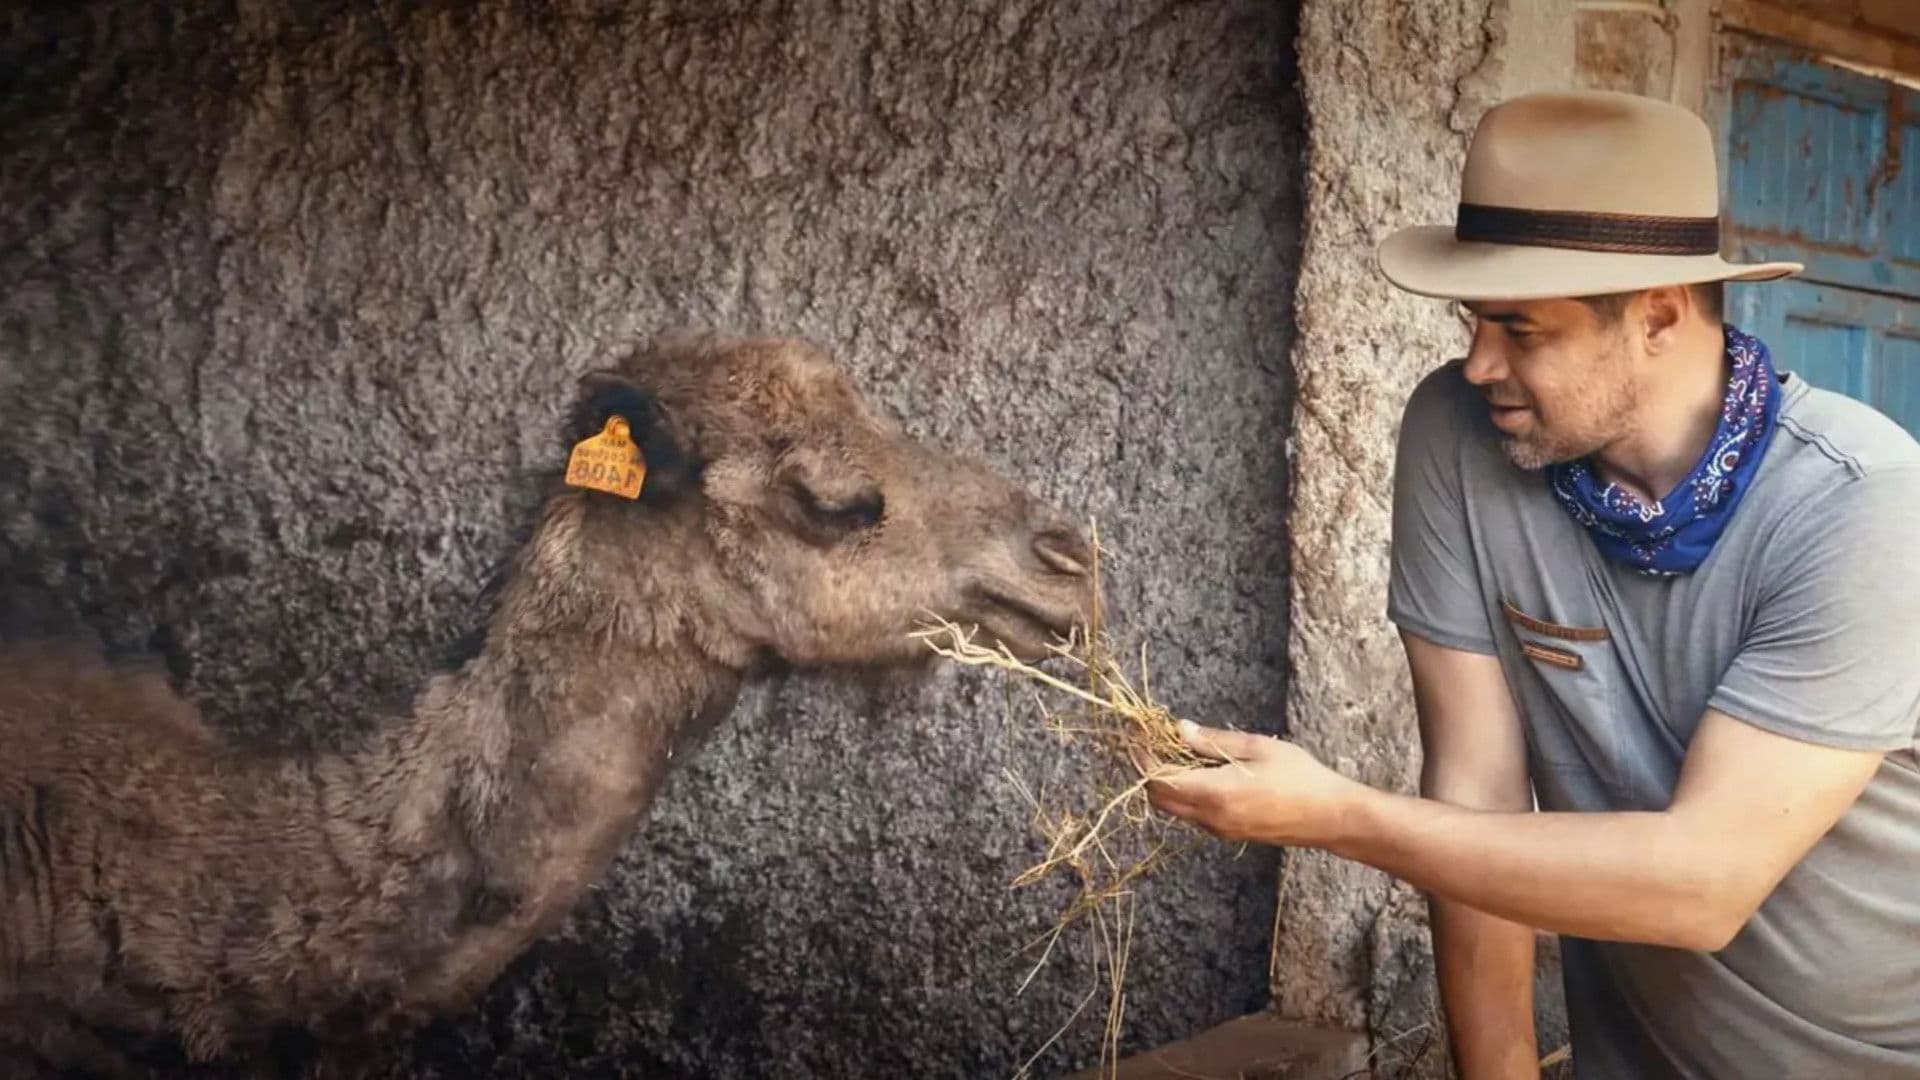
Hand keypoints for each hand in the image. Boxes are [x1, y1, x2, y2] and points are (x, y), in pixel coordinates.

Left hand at [1143, 721, 1365, 847]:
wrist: (1330, 817)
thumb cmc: (1300, 777)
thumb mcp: (1256, 748)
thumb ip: (1212, 741)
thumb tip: (1179, 729)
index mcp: (1213, 793)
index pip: (1157, 778)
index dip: (1142, 755)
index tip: (1140, 732)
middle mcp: (1209, 817)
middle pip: (1158, 797)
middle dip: (1149, 769)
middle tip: (1154, 740)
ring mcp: (1218, 830)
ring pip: (1174, 808)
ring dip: (1167, 782)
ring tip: (1178, 751)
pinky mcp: (1229, 833)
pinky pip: (1193, 815)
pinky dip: (1185, 793)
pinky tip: (1200, 771)